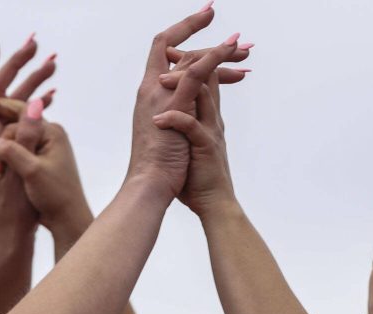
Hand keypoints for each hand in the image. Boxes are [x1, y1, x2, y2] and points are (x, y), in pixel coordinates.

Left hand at [0, 34, 56, 240]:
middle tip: (34, 42)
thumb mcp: (21, 172)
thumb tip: (31, 103)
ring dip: (32, 81)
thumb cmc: (16, 210)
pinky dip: (36, 104)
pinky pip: (23, 120)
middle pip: (0, 91)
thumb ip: (25, 137)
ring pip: (15, 103)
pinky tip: (50, 94)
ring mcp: (2, 144)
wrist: (12, 236)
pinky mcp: (13, 152)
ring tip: (52, 60)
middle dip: (17, 65)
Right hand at [0, 106, 92, 240]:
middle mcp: (51, 135)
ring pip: (18, 138)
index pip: (20, 112)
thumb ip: (12, 152)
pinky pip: (21, 149)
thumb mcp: (31, 171)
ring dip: (4, 149)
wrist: (68, 218)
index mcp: (52, 132)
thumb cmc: (55, 195)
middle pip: (18, 123)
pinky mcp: (42, 159)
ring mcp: (47, 147)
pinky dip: (9, 155)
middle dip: (0, 135)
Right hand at [126, 8, 240, 197]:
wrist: (151, 185)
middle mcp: (151, 91)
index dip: (182, 35)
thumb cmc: (160, 167)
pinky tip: (231, 48)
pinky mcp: (175, 106)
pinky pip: (196, 73)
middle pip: (179, 55)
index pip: (163, 56)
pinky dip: (214, 57)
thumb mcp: (169, 134)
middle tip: (240, 46)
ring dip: (219, 50)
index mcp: (149, 97)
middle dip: (208, 46)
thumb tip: (187, 111)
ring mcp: (161, 96)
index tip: (204, 22)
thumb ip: (176, 116)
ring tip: (243, 46)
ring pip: (190, 60)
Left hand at [155, 48, 245, 216]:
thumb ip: (183, 124)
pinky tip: (159, 120)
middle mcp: (212, 118)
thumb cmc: (196, 177)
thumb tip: (165, 113)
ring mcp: (210, 131)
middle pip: (207, 76)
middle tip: (172, 53)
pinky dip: (175, 120)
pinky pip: (191, 127)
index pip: (203, 76)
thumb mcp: (189, 143)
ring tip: (162, 81)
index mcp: (207, 116)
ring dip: (181, 84)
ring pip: (202, 95)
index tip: (173, 51)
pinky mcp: (205, 148)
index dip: (192, 60)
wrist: (213, 204)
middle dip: (194, 59)